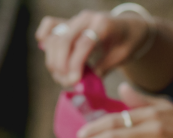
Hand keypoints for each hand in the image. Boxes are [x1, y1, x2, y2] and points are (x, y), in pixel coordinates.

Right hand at [35, 11, 150, 86]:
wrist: (128, 27)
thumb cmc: (127, 43)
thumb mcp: (122, 56)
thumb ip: (103, 68)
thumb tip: (82, 83)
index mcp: (103, 24)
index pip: (83, 43)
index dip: (75, 64)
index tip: (74, 82)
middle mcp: (85, 18)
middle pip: (63, 41)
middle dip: (61, 66)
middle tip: (68, 83)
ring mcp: (74, 20)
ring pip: (54, 38)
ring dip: (53, 62)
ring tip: (63, 78)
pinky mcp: (67, 23)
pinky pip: (49, 25)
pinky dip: (44, 38)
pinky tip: (47, 52)